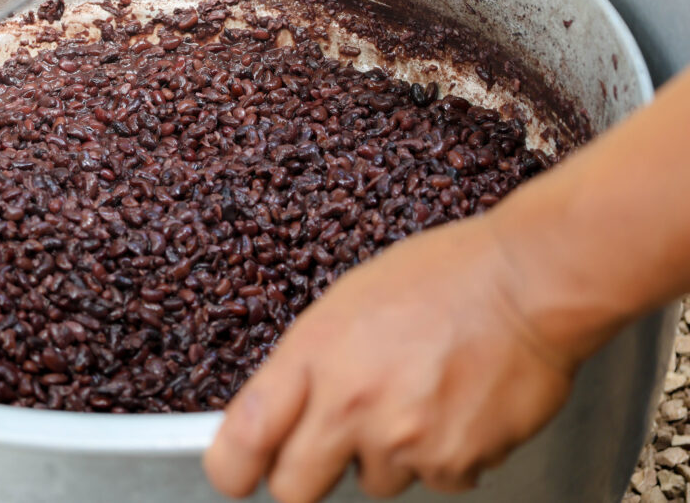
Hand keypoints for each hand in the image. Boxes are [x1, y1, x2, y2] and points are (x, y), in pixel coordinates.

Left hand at [203, 217, 575, 501]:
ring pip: (373, 483)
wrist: (526, 283)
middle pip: (294, 489)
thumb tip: (280, 410)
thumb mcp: (348, 302)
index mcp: (315, 354)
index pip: (242, 437)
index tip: (236, 470)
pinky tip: (455, 406)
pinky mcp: (453, 463)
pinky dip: (443, 456)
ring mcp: (402, 439)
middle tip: (326, 448)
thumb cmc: (442, 278)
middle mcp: (350, 403)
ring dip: (386, 456)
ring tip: (418, 397)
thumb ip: (309, 363)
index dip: (232, 465)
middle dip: (305, 475)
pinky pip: (434, 480)